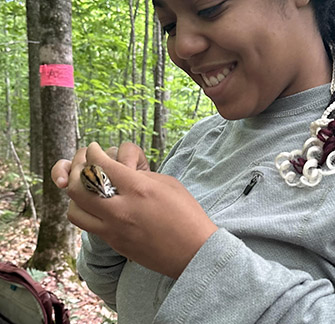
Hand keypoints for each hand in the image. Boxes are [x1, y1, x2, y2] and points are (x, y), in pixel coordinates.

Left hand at [66, 143, 216, 278]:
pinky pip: (87, 226)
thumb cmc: (186, 213)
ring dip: (76, 195)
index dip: (92, 153)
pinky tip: (96, 206)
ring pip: (75, 210)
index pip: (101, 165)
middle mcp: (120, 209)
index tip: (93, 149)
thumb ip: (141, 176)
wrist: (193, 252)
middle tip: (83, 164)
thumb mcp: (168, 184)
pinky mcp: (114, 244)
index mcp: (138, 188)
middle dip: (76, 170)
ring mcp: (114, 230)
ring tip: (85, 187)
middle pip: (78, 187)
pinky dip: (85, 212)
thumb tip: (122, 172)